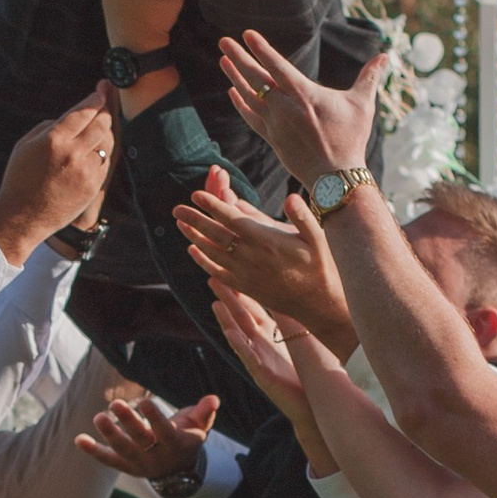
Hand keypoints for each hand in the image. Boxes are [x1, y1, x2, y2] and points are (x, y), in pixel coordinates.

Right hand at [0, 92, 115, 259]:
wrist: (22, 217)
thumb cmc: (20, 178)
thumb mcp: (25, 145)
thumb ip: (50, 127)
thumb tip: (72, 118)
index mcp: (53, 139)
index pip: (83, 112)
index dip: (95, 99)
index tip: (101, 92)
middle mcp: (72, 153)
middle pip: (101, 123)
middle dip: (104, 111)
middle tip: (105, 105)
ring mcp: (85, 171)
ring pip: (107, 142)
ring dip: (105, 131)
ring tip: (101, 125)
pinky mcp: (92, 186)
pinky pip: (105, 162)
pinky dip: (103, 152)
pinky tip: (98, 149)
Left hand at [76, 386, 219, 484]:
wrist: (177, 471)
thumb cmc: (186, 438)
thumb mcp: (199, 427)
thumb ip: (204, 412)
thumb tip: (213, 399)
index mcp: (174, 444)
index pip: (164, 432)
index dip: (155, 418)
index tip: (144, 401)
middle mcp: (155, 456)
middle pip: (140, 440)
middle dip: (128, 422)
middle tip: (116, 403)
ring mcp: (137, 463)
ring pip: (122, 450)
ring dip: (109, 434)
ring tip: (98, 417)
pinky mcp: (124, 465)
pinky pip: (107, 460)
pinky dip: (92, 451)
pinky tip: (79, 439)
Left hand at [174, 169, 355, 358]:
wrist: (318, 302)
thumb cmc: (320, 265)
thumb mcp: (316, 237)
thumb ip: (301, 215)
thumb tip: (290, 197)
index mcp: (265, 241)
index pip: (231, 219)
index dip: (212, 206)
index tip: (196, 195)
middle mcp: (250, 257)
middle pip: (215, 234)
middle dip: (194, 220)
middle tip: (176, 208)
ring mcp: (245, 274)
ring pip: (212, 253)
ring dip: (194, 237)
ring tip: (180, 224)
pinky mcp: (245, 287)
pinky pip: (217, 272)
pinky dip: (202, 260)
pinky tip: (193, 251)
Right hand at [212, 285, 306, 411]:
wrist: (316, 404)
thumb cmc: (312, 373)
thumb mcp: (303, 339)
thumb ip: (295, 319)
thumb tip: (298, 292)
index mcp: (271, 335)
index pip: (252, 307)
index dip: (242, 289)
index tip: (232, 270)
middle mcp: (262, 345)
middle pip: (241, 317)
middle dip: (227, 298)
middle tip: (213, 278)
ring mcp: (260, 360)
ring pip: (239, 336)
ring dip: (226, 320)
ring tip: (215, 303)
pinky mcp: (263, 376)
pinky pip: (249, 358)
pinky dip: (240, 345)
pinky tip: (231, 333)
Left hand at [219, 27, 382, 185]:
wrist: (334, 177)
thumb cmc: (351, 139)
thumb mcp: (362, 105)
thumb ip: (370, 78)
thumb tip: (386, 55)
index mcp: (305, 95)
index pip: (278, 66)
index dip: (261, 49)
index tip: (247, 34)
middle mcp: (285, 108)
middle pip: (257, 78)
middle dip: (239, 57)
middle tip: (224, 40)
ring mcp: (275, 124)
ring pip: (250, 96)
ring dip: (235, 76)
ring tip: (223, 59)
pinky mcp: (272, 138)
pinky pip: (250, 117)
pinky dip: (240, 103)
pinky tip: (233, 91)